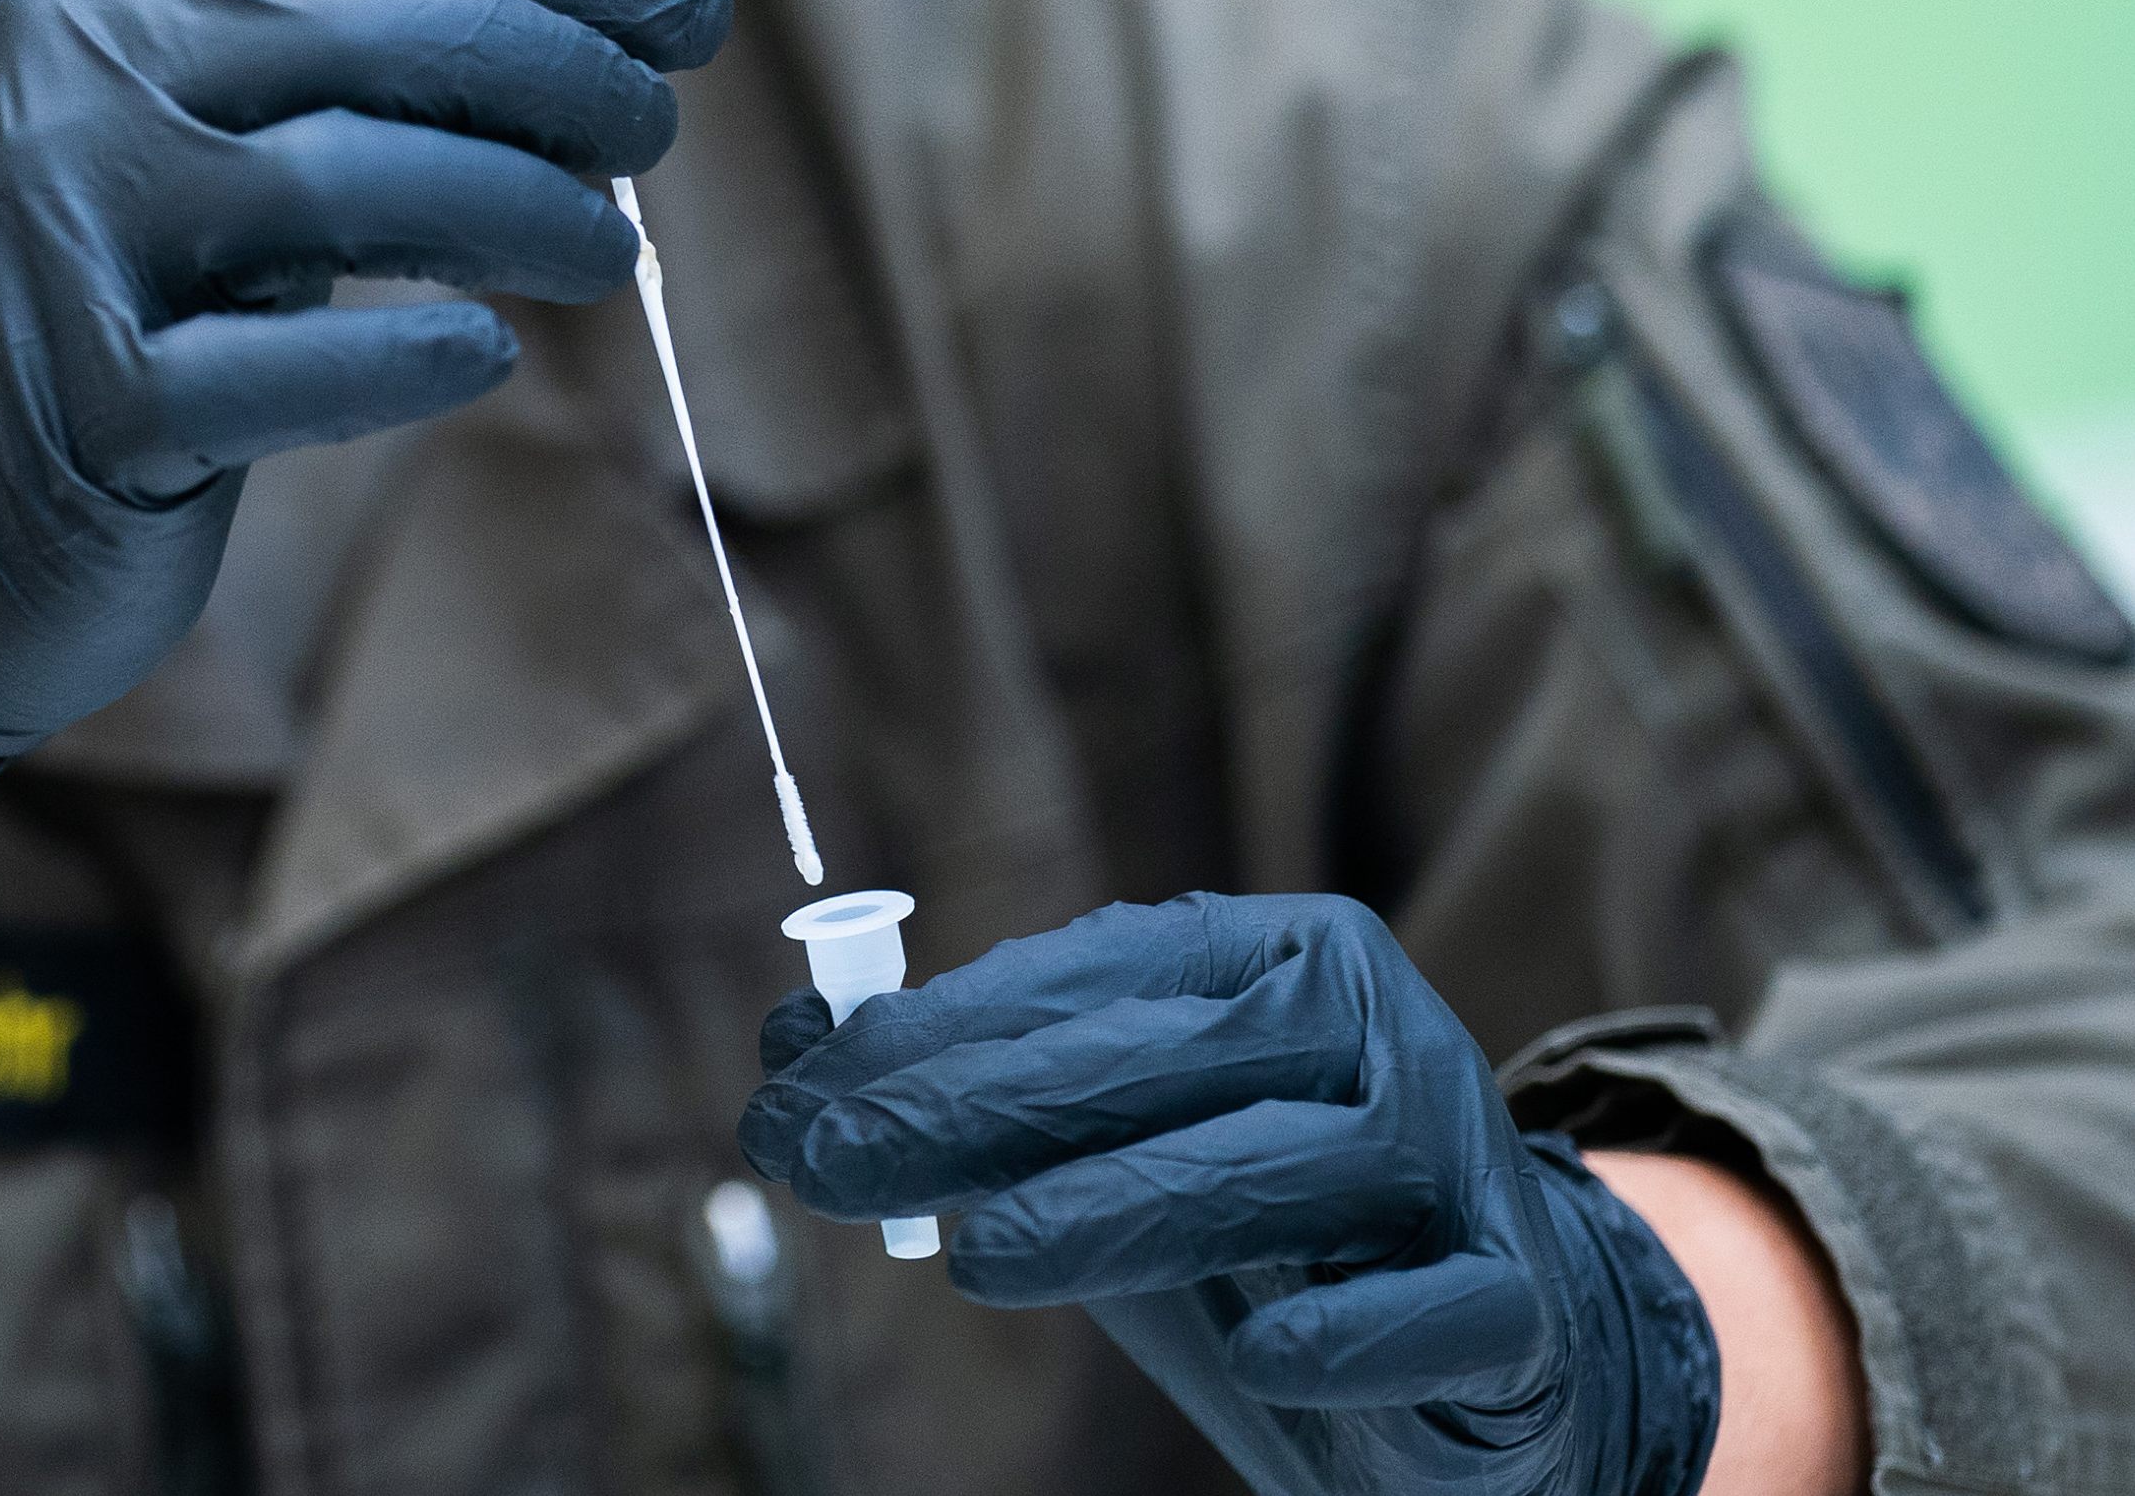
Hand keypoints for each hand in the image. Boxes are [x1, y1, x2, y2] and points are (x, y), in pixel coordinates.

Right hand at [0, 0, 730, 811]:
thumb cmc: (80, 326)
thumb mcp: (182, 169)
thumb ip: (324, 96)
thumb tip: (581, 50)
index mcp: (110, 6)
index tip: (683, 6)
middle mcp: (78, 94)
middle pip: (370, 45)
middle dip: (554, 74)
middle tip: (657, 130)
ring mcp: (70, 246)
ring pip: (344, 183)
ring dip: (516, 208)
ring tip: (610, 251)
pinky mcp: (85, 405)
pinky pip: (280, 366)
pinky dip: (404, 351)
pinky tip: (489, 351)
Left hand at [740, 894, 1721, 1495]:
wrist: (1500, 1348)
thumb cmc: (1271, 1228)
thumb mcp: (1111, 1149)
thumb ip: (979, 1094)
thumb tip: (791, 1043)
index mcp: (1272, 955)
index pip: (1088, 977)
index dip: (931, 1032)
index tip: (792, 1092)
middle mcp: (1370, 1025)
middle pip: (1163, 1057)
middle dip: (974, 1110)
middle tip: (827, 1166)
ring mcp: (1455, 1156)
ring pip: (1277, 1164)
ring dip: (1121, 1206)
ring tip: (979, 1260)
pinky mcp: (1518, 1299)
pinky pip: (1431, 1308)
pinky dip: (1345, 1330)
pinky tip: (1265, 1353)